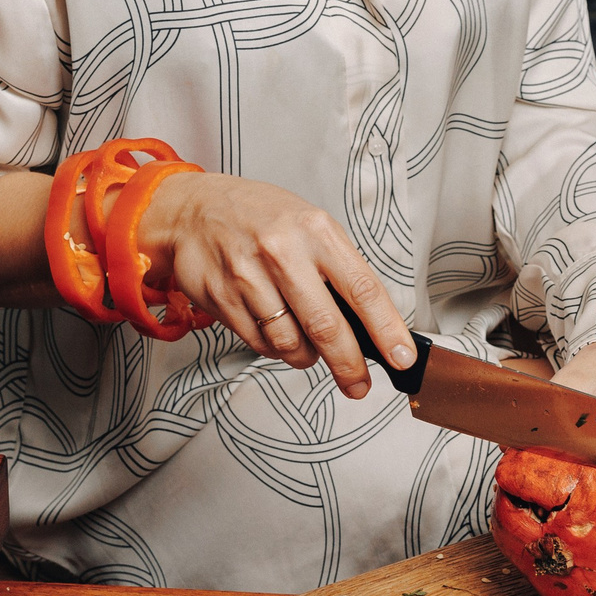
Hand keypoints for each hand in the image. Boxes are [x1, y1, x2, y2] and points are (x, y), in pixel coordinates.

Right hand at [135, 172, 415, 399]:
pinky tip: (274, 329)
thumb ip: (338, 269)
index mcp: (316, 231)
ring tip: (306, 345)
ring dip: (304, 355)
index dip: (387, 329)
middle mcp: (282, 251)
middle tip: (359, 385)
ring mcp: (248, 275)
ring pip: (289, 342)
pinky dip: (273, 347)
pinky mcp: (221, 297)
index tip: (401, 357)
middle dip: (348, 365)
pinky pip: (259, 343)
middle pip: (326, 325)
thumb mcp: (309, 225)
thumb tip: (372, 324)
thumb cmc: (260, 218)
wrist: (193, 210)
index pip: (363, 288)